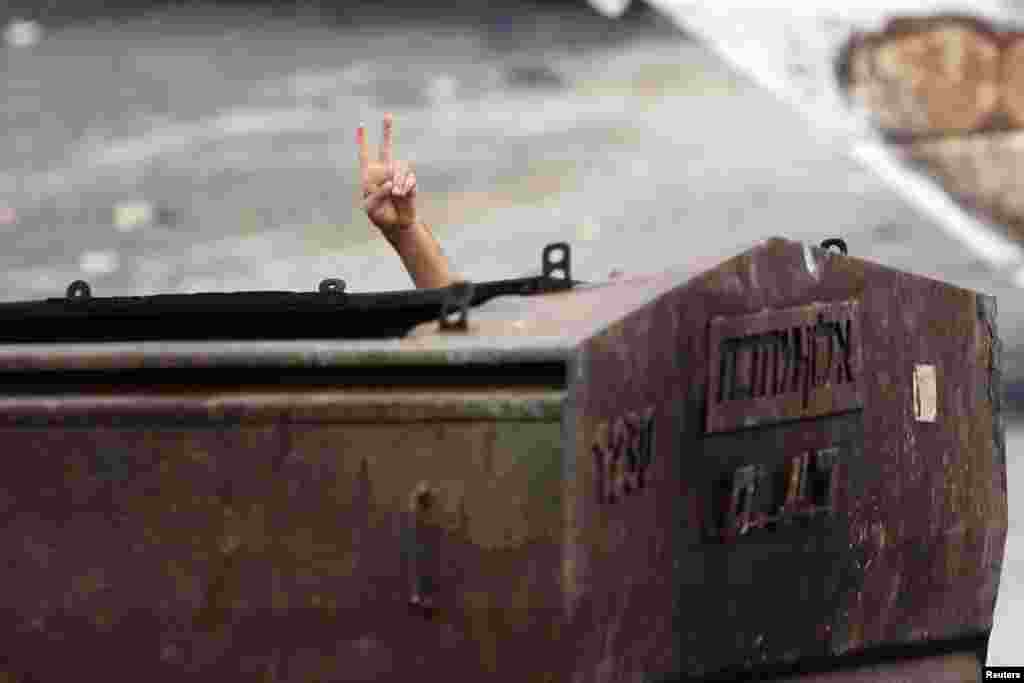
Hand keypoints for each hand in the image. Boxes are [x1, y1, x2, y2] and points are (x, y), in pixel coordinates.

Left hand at [357, 113, 417, 237]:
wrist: (398, 224)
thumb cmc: (380, 216)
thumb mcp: (371, 207)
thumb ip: (377, 193)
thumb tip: (390, 182)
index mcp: (369, 176)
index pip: (365, 155)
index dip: (363, 141)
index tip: (361, 125)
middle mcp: (384, 171)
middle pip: (386, 148)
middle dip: (387, 131)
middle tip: (387, 115)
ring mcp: (398, 175)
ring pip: (399, 168)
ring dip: (398, 181)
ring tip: (397, 195)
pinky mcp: (410, 181)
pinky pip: (409, 178)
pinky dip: (406, 187)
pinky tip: (403, 194)